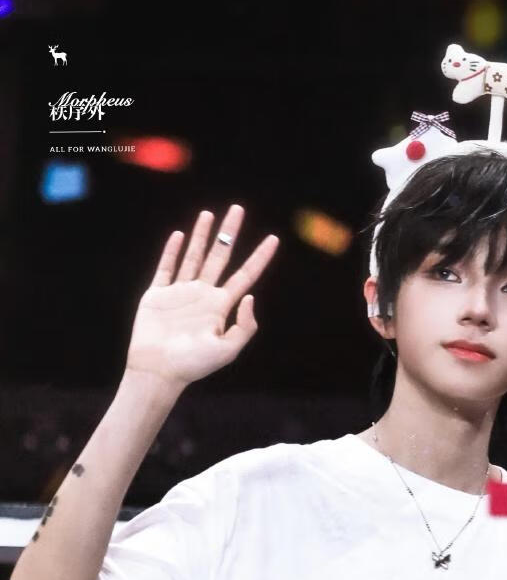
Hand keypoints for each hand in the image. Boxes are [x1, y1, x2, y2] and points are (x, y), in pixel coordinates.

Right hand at [125, 205, 279, 389]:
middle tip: (238, 209)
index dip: (260, 258)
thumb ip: (244, 326)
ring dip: (201, 235)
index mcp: (221, 307)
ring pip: (194, 257)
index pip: (246, 276)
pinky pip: (166, 268)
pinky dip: (172, 251)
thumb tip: (251, 297)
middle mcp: (203, 296)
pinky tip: (179, 235)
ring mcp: (180, 293)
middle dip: (229, 233)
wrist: (158, 370)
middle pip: (220, 257)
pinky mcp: (157, 295)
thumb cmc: (193, 365)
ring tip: (209, 214)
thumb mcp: (228, 350)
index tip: (274, 239)